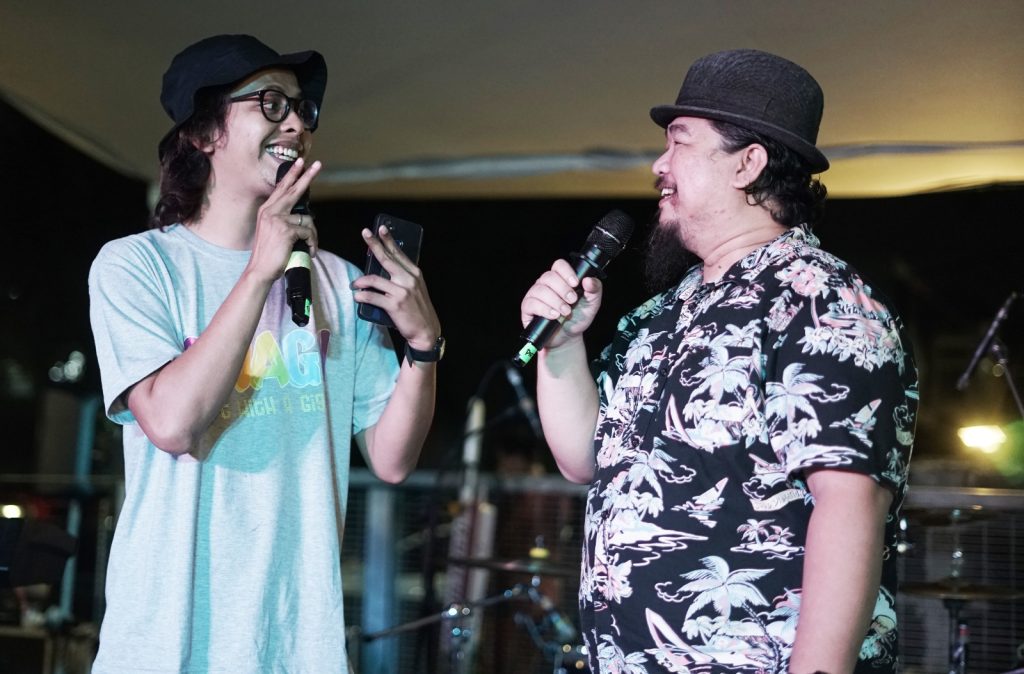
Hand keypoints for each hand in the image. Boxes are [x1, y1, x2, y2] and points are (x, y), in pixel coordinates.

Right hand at [247, 158, 321, 283]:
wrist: (260, 269)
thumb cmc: (269, 253)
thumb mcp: (273, 231)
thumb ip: (283, 220)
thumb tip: (303, 216)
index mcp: (266, 210)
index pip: (281, 188)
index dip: (292, 175)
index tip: (301, 163)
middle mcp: (270, 211)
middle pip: (293, 190)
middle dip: (307, 176)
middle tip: (318, 165)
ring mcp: (278, 219)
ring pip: (307, 219)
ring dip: (314, 235)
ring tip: (312, 245)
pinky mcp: (286, 230)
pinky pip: (308, 232)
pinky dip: (312, 243)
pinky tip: (310, 251)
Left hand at [352, 225, 440, 349]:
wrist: (426, 331)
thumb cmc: (418, 310)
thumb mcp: (417, 289)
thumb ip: (404, 278)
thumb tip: (386, 269)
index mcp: (415, 274)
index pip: (398, 253)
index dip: (388, 240)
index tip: (380, 228)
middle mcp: (409, 280)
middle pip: (387, 258)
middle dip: (374, 244)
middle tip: (364, 233)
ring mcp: (401, 292)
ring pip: (374, 279)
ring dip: (361, 281)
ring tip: (354, 284)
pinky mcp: (394, 305)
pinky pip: (372, 296)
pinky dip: (362, 295)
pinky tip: (357, 296)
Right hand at [519, 259, 602, 350]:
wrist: (568, 337)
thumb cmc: (577, 318)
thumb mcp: (591, 304)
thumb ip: (594, 290)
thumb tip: (589, 280)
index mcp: (560, 279)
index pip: (559, 265)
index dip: (566, 272)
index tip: (575, 283)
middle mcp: (545, 284)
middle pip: (549, 277)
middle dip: (563, 289)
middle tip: (572, 301)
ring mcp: (535, 294)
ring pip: (540, 290)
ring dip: (555, 301)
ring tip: (565, 312)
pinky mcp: (528, 308)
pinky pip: (532, 303)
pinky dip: (544, 309)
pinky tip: (554, 316)